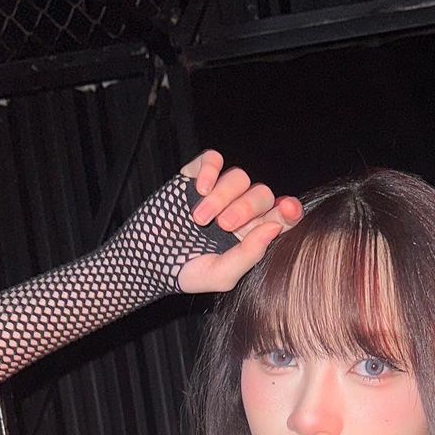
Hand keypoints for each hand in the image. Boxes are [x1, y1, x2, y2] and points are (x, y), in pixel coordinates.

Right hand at [177, 149, 301, 293]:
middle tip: (224, 226)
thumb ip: (250, 254)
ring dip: (223, 196)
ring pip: (239, 176)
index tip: (287, 210)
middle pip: (261, 193)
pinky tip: (200, 189)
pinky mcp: (195, 176)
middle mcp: (239, 210)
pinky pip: (213, 159)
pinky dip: (211, 170)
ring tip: (200, 218)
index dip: (289, 210)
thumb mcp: (221, 275)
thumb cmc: (186, 272)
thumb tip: (275, 227)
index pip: (281, 216)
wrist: (145, 260)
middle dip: (247, 208)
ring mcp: (218, 192)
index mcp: (252, 234)